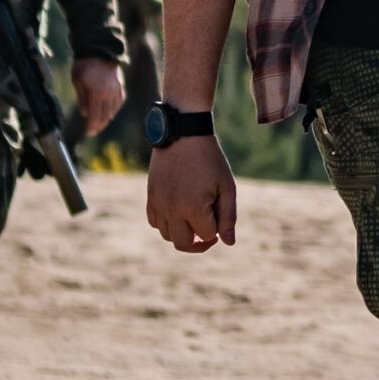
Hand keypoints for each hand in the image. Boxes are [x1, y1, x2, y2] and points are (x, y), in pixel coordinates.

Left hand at [71, 57, 126, 135]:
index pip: (96, 116)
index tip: (89, 133)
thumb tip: (86, 114)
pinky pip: (119, 102)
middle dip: (99, 125)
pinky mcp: (121, 86)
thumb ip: (82, 99)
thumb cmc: (84, 66)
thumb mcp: (77, 82)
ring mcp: (116, 90)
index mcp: (97, 94)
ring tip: (100, 123)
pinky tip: (111, 112)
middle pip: (106, 116)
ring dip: (107, 119)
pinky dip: (115, 109)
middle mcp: (109, 94)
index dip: (92, 126)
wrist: (99, 51)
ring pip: (113, 110)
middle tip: (93, 131)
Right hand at [146, 135, 237, 252]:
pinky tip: (179, 213)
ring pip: (167, 236)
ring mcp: (158, 204)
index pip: (207, 236)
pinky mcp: (150, 197)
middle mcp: (172, 209)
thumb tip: (228, 243)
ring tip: (195, 221)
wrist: (183, 134)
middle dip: (199, 245)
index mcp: (194, 207)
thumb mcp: (227, 187)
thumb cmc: (210, 160)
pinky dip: (166, 224)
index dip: (218, 230)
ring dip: (182, 234)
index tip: (221, 214)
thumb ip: (228, 217)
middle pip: (183, 244)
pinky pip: (154, 222)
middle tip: (209, 235)